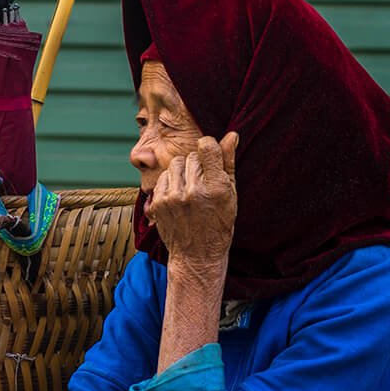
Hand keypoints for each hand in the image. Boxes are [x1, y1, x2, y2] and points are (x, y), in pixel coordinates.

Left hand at [148, 131, 238, 266]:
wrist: (197, 255)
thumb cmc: (218, 224)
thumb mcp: (230, 195)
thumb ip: (228, 163)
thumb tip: (231, 135)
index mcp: (216, 188)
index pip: (206, 147)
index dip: (208, 147)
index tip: (209, 154)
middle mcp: (193, 192)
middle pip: (190, 156)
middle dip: (197, 164)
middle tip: (202, 182)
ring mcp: (173, 198)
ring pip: (175, 164)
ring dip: (182, 172)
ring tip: (190, 188)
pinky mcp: (158, 204)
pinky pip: (163, 178)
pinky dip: (170, 183)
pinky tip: (178, 196)